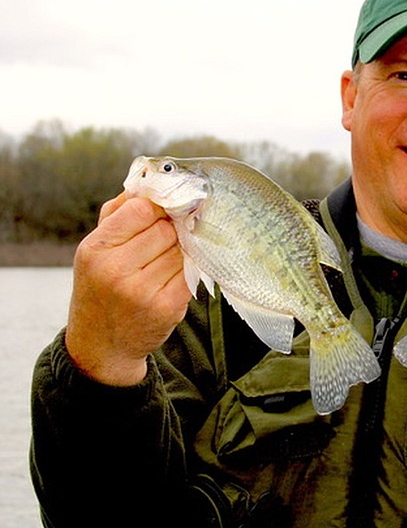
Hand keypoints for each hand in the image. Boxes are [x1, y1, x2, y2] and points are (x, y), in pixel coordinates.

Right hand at [65, 194, 191, 385]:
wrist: (101, 344)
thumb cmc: (100, 287)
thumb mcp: (96, 249)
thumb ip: (119, 213)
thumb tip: (150, 183)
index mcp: (96, 250)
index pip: (141, 209)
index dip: (156, 209)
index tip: (160, 214)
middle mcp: (116, 271)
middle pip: (166, 230)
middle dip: (169, 232)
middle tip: (160, 244)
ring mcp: (143, 292)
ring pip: (181, 250)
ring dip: (179, 252)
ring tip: (160, 264)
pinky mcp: (167, 308)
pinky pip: (190, 272)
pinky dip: (185, 272)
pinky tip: (168, 280)